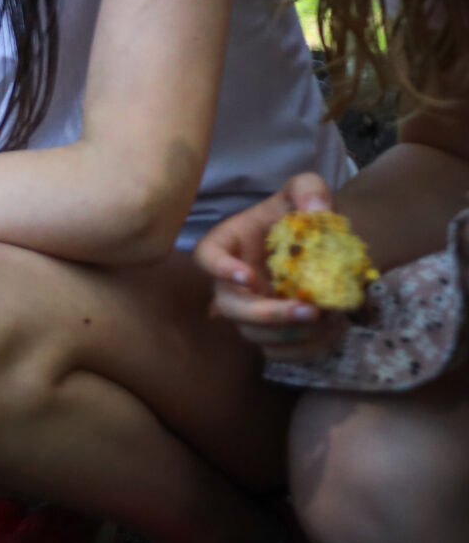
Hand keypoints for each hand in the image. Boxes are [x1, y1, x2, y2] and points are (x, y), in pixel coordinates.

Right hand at [194, 174, 349, 361]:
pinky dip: (307, 349)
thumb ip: (309, 189)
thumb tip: (316, 210)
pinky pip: (279, 353)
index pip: (206, 257)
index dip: (219, 269)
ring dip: (290, 334)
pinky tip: (335, 330)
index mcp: (229, 244)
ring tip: (331, 319)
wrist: (324, 242)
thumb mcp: (305, 189)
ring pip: (253, 336)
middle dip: (266, 314)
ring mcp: (250, 310)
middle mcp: (232, 282)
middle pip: (229, 307)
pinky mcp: (272, 332)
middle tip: (309, 310)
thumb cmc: (304, 213)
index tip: (248, 276)